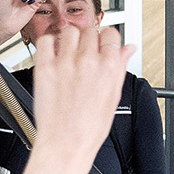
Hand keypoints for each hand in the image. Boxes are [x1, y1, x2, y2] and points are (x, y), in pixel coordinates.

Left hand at [29, 22, 132, 166]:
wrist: (66, 144)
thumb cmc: (89, 128)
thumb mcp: (114, 97)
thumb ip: (120, 68)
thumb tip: (128, 50)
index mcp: (109, 68)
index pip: (111, 34)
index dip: (107, 39)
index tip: (103, 45)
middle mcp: (88, 62)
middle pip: (90, 30)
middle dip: (89, 38)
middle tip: (85, 50)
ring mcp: (65, 63)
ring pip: (69, 31)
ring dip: (70, 38)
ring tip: (69, 51)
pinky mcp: (45, 68)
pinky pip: (46, 41)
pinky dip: (50, 43)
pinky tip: (53, 53)